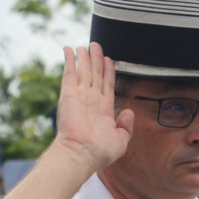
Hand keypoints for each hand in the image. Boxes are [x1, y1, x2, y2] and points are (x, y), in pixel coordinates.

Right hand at [54, 42, 134, 171]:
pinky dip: (70, 60)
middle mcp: (91, 101)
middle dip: (96, 60)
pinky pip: (69, 72)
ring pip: (84, 71)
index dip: (108, 71)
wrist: (81, 154)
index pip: (107, 85)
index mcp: (104, 110)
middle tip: (96, 45)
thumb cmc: (100, 153)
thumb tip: (129, 112)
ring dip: (85, 57)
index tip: (108, 59)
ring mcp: (80, 96)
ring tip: (87, 45)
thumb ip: (127, 126)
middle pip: (95, 74)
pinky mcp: (68, 94)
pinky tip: (70, 49)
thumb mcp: (121, 140)